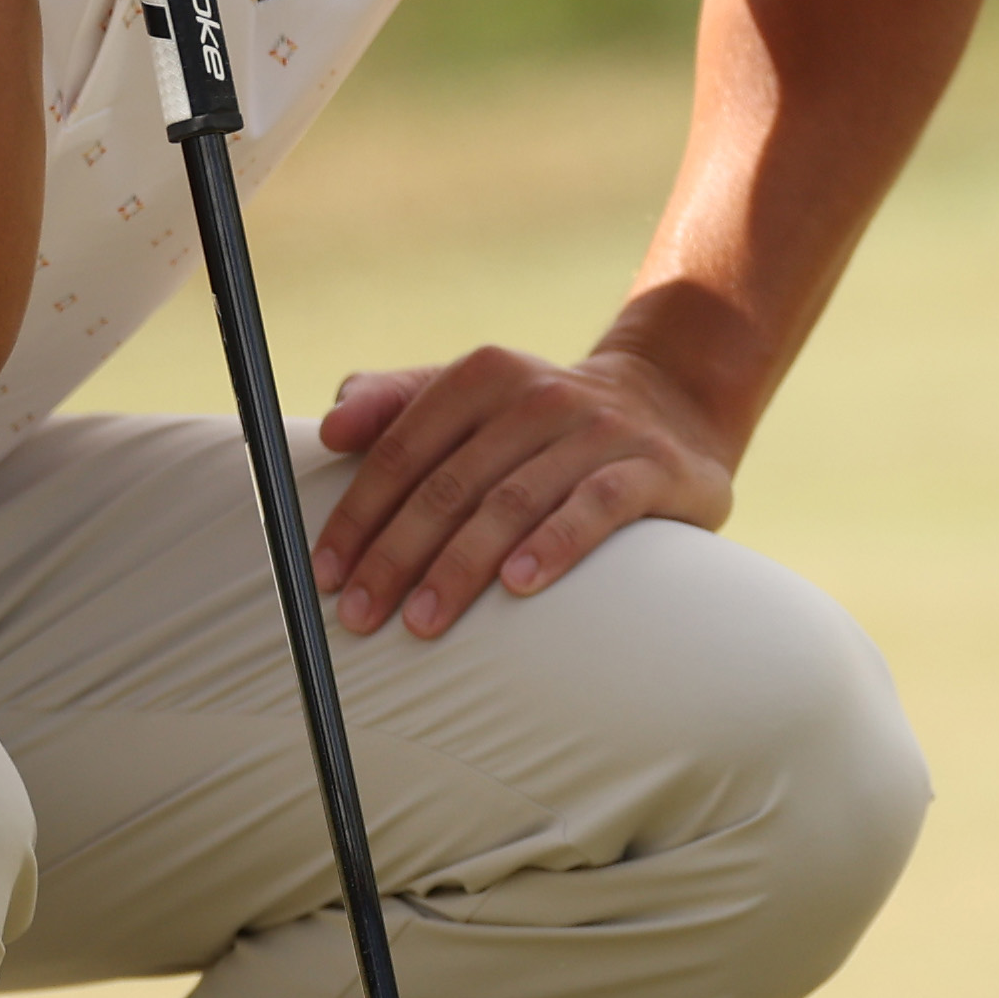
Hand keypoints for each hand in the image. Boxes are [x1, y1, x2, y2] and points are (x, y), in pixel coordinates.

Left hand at [310, 343, 737, 637]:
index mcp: (484, 376)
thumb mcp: (473, 397)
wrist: (670, 404)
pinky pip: (597, 505)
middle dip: (397, 555)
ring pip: (514, 500)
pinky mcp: (652, 466)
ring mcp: (599, 429)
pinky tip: (520, 583)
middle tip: (362, 615)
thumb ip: (397, 404)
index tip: (327, 573)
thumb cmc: (543, 420)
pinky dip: (555, 543)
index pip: (404, 449)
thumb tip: (332, 424)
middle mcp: (539, 396)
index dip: (360, 514)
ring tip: (423, 621)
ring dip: (461, 565)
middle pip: (451, 483)